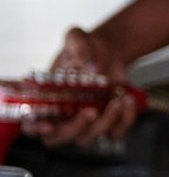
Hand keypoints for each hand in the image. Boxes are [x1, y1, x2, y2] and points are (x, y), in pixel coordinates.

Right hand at [24, 27, 139, 145]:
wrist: (108, 51)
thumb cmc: (85, 49)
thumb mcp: (77, 38)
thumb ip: (78, 45)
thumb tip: (89, 63)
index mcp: (46, 99)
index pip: (33, 124)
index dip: (37, 129)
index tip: (48, 125)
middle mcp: (62, 115)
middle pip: (59, 138)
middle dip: (75, 129)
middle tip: (90, 111)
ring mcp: (85, 121)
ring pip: (88, 138)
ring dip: (104, 124)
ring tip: (117, 101)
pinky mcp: (108, 121)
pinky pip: (116, 132)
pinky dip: (125, 121)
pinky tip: (128, 101)